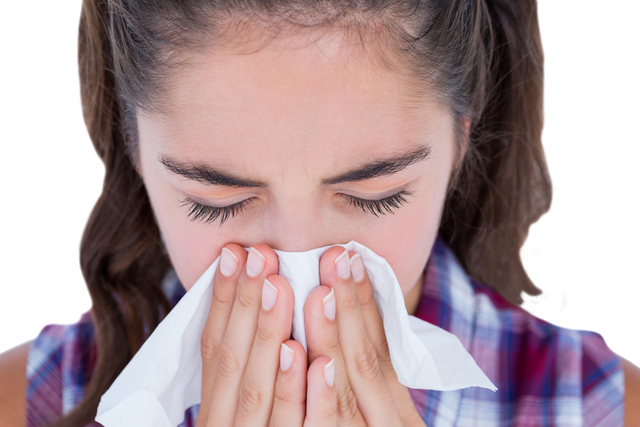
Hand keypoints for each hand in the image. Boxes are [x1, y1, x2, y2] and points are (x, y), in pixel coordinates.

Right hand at [197, 244, 336, 426]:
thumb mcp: (243, 408)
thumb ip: (247, 370)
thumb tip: (257, 302)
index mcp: (217, 410)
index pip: (214, 348)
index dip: (222, 300)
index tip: (233, 253)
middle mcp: (229, 426)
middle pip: (233, 362)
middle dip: (247, 305)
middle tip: (261, 255)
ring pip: (260, 391)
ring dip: (271, 335)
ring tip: (283, 288)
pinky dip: (309, 398)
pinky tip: (320, 363)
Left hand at [304, 247, 426, 426]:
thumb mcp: (380, 410)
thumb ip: (364, 377)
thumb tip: (340, 314)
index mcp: (392, 406)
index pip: (379, 348)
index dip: (364, 303)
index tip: (351, 257)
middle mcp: (386, 419)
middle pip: (366, 359)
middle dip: (349, 306)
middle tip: (334, 256)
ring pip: (348, 388)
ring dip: (330, 336)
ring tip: (318, 291)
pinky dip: (320, 395)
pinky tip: (301, 357)